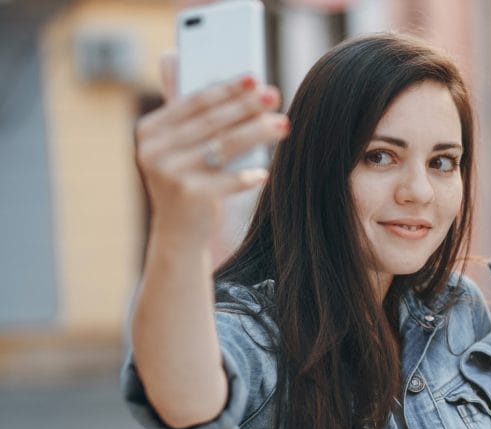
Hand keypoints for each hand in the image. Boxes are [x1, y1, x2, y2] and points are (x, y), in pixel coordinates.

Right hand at [134, 52, 288, 246]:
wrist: (179, 232)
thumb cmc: (190, 180)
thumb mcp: (184, 147)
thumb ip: (196, 117)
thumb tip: (238, 83)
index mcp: (150, 130)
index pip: (194, 102)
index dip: (226, 88)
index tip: (254, 77)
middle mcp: (153, 150)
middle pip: (212, 122)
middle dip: (247, 106)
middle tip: (274, 95)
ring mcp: (169, 174)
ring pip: (223, 147)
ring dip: (257, 133)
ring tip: (283, 124)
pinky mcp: (188, 197)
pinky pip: (227, 181)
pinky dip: (247, 176)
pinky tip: (265, 173)